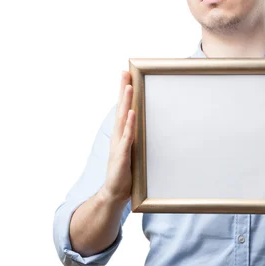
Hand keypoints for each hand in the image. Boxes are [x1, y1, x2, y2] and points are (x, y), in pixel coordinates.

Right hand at [101, 71, 135, 203]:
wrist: (114, 192)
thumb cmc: (126, 173)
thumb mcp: (135, 152)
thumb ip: (139, 140)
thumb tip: (150, 129)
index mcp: (122, 134)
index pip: (123, 109)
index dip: (125, 92)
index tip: (128, 75)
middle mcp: (118, 136)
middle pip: (121, 108)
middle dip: (123, 90)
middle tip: (125, 72)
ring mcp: (119, 145)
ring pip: (123, 119)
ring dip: (126, 102)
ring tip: (129, 86)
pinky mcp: (122, 155)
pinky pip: (127, 137)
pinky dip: (129, 124)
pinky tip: (132, 113)